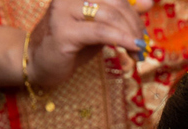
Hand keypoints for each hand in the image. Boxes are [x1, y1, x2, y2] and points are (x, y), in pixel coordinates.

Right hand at [27, 0, 153, 87]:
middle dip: (135, 23)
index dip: (134, 8)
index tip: (142, 28)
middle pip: (116, 1)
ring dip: (131, 35)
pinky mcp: (64, 32)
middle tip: (143, 43)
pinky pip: (100, 32)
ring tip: (138, 51)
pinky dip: (121, 39)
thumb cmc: (71, 44)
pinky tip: (131, 48)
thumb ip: (121, 14)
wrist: (38, 62)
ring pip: (110, 16)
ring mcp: (64, 11)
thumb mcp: (100, 26)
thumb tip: (148, 3)